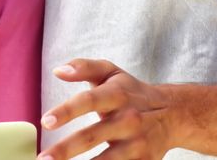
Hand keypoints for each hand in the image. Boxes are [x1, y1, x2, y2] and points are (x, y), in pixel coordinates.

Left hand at [38, 59, 175, 159]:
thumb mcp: (112, 73)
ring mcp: (136, 144)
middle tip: (42, 159)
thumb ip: (84, 67)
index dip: (67, 111)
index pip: (89, 100)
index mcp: (117, 95)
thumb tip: (58, 71)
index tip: (45, 121)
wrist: (174, 114)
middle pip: (92, 136)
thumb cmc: (132, 92)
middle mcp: (127, 120)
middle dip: (65, 149)